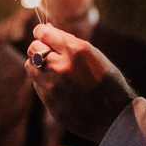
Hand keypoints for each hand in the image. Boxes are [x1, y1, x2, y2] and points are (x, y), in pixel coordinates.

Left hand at [26, 24, 136, 142]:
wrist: (115, 116)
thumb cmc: (108, 82)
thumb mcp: (93, 55)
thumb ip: (69, 42)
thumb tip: (47, 29)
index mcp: (76, 50)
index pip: (44, 33)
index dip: (42, 32)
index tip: (42, 33)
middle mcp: (61, 66)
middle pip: (33, 48)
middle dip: (39, 47)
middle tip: (48, 52)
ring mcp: (52, 85)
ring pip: (30, 65)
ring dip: (38, 64)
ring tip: (53, 69)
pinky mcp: (48, 100)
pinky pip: (37, 83)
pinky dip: (43, 81)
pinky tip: (58, 85)